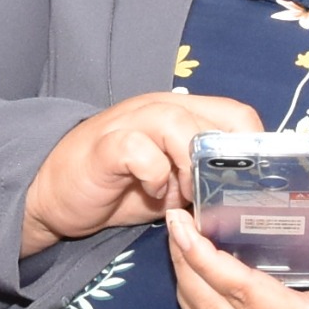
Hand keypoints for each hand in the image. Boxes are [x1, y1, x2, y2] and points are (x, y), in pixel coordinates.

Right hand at [20, 90, 260, 253]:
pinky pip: (139, 149)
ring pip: (178, 123)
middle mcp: (158, 109)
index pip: (236, 114)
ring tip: (182, 197)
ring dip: (190, 166)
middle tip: (216, 197)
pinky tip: (152, 194)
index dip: (253, 147)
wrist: (54, 194)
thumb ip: (201, 179)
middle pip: (216, 118)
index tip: (253, 185)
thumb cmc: (117, 188)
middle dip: (225, 163)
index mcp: (181, 114)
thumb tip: (242, 199)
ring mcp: (130, 124)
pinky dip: (154, 174)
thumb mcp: (172, 185)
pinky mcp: (106, 146)